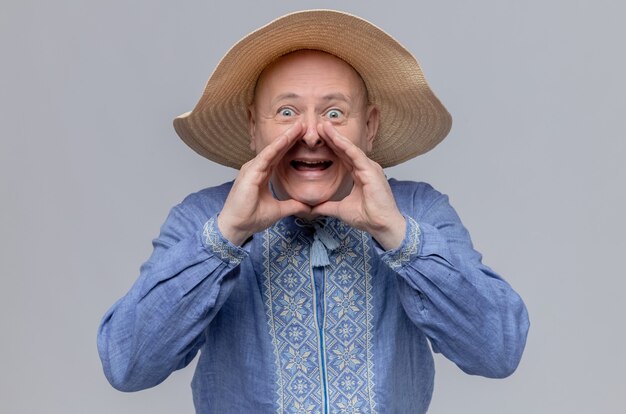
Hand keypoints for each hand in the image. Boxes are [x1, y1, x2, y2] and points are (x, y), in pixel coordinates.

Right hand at [217, 123, 310, 244]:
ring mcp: (251, 169)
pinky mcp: (250, 173)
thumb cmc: (251, 218)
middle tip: (304, 123)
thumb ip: (292, 205)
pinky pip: (265, 157)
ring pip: (272, 150)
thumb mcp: (278, 210)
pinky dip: (276, 147)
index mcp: (262, 174)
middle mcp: (256, 168)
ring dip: (285, 138)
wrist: (236, 227)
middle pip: (276, 149)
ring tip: (299, 126)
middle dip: (290, 136)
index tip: (304, 135)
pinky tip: (286, 139)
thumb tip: (307, 206)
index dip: (291, 145)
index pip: (279, 156)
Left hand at [311, 122, 405, 249]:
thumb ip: (327, 206)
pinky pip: (355, 155)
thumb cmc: (367, 217)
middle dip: (331, 136)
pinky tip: (334, 137)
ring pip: (350, 148)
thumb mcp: (341, 210)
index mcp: (360, 174)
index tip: (318, 137)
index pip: (343, 157)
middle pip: (345, 149)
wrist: (382, 225)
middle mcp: (365, 168)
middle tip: (318, 124)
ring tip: (323, 125)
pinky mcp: (371, 170)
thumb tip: (312, 208)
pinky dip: (344, 145)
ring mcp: (369, 167)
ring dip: (336, 136)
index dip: (331, 146)